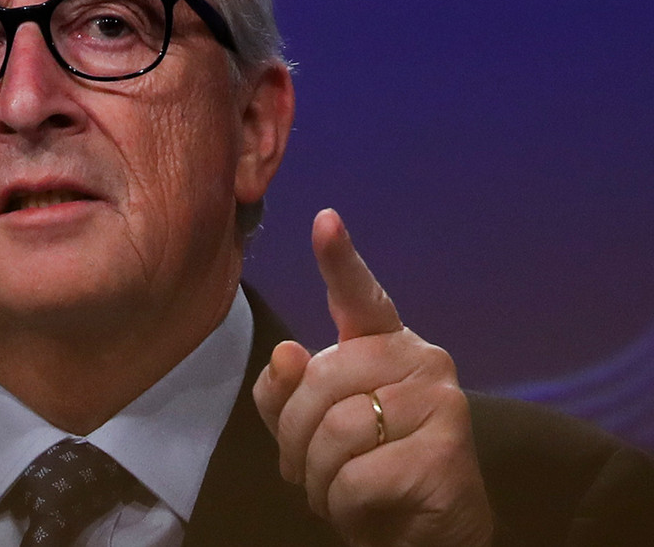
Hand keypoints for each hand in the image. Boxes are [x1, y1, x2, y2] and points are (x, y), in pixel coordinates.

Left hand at [252, 209, 492, 546]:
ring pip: (337, 430)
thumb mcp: (308, 427)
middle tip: (304, 470)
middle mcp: (422, 359)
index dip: (340, 259)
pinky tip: (363, 508)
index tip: (325, 220)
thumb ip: (287, 390)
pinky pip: (356, 474)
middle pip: (320, 380)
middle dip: (294, 437)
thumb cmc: (363, 470)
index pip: (359, 296)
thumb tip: (288, 354)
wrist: (422, 536)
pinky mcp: (447, 453)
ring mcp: (442, 403)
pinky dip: (342, 503)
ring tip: (333, 490)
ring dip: (317, 476)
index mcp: (385, 345)